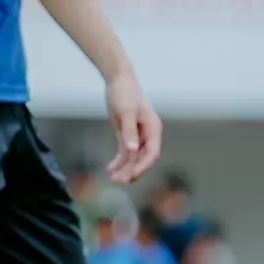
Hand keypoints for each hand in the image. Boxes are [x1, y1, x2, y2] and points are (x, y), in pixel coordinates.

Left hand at [104, 71, 162, 185]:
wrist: (118, 81)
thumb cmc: (125, 93)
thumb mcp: (126, 111)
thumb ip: (129, 131)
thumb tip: (133, 149)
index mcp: (153, 128)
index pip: (152, 153)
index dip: (142, 166)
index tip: (131, 175)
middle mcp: (148, 134)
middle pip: (142, 158)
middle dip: (132, 170)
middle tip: (119, 181)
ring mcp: (137, 134)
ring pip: (133, 157)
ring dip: (124, 168)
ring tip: (113, 178)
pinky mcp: (126, 133)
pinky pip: (125, 151)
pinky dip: (119, 161)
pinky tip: (111, 169)